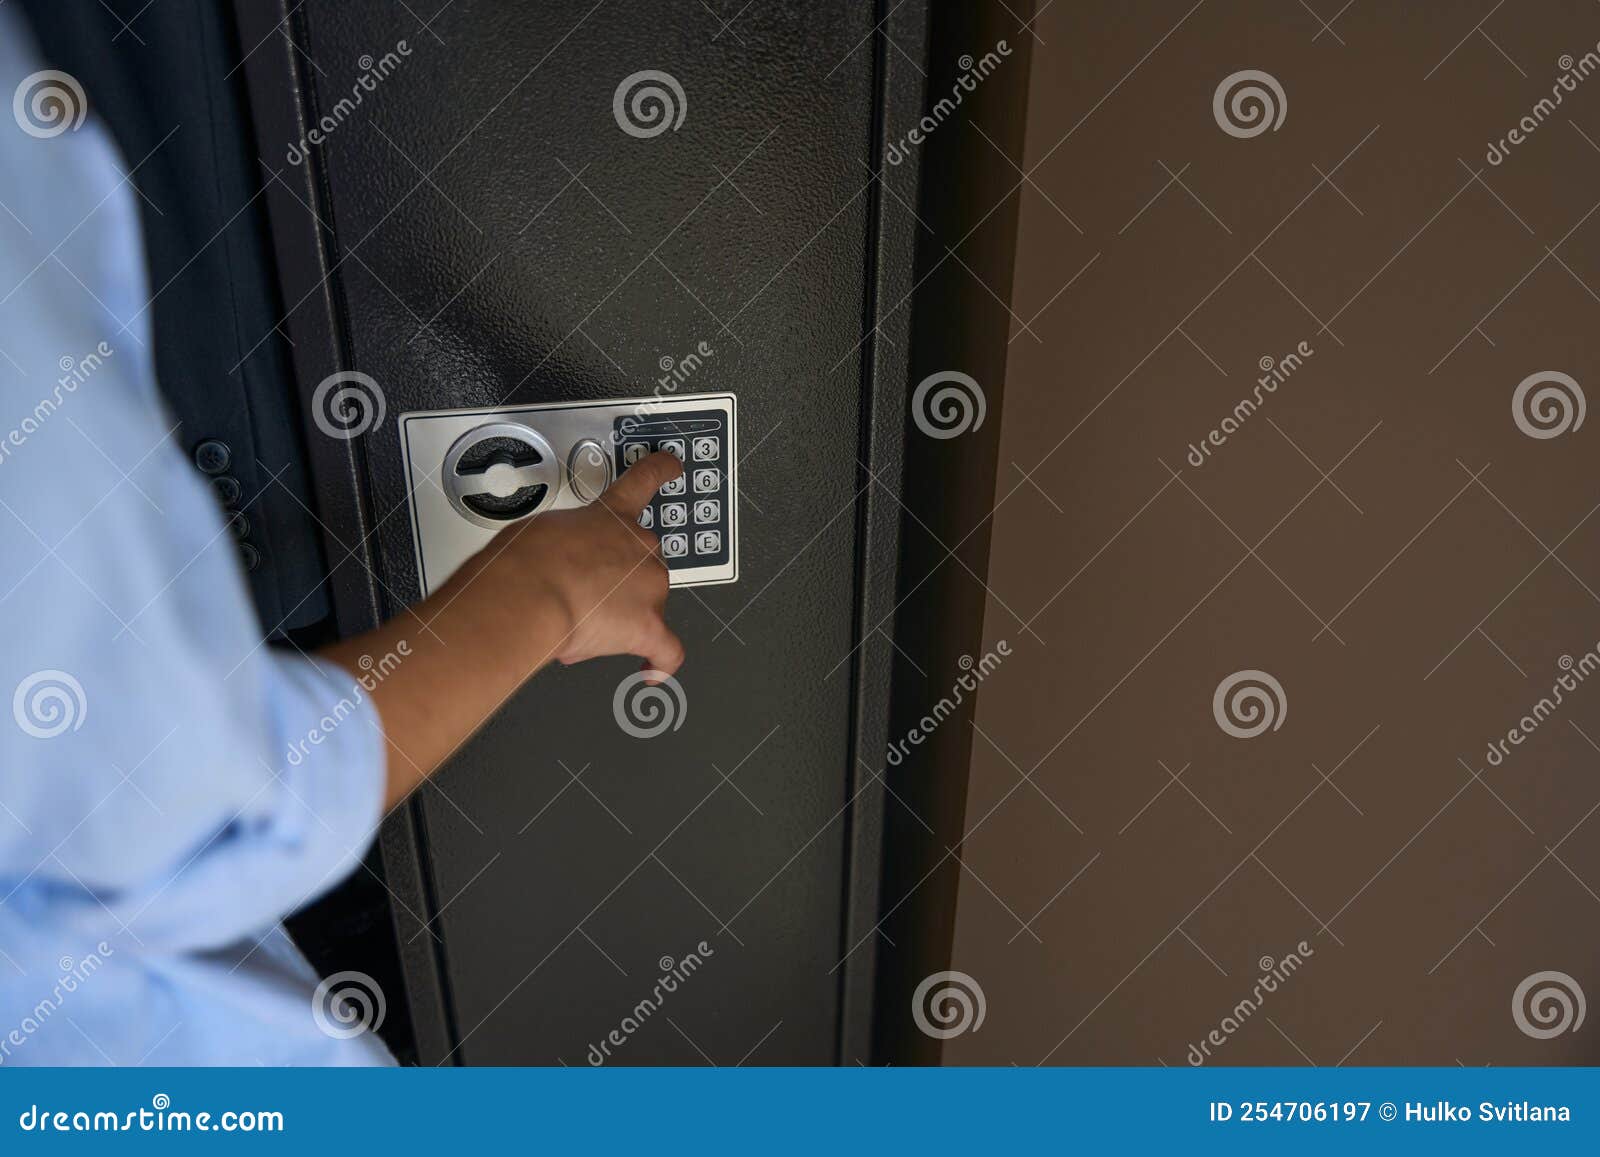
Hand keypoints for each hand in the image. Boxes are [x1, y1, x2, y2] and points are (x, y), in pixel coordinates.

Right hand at [503, 450, 685, 675]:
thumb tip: (555, 569)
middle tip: (581, 596)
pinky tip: (652, 672)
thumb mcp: (538, 532)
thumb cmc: (523, 562)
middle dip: (616, 583)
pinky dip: (660, 662)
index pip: (643, 481)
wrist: (529, 594)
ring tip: (580, 627)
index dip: (660, 471)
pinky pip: (666, 649)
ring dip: (620, 618)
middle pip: (643, 564)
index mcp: (610, 517)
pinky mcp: (648, 627)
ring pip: (646, 605)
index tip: (671, 466)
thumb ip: (562, 544)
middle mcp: (640, 547)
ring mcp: (649, 588)